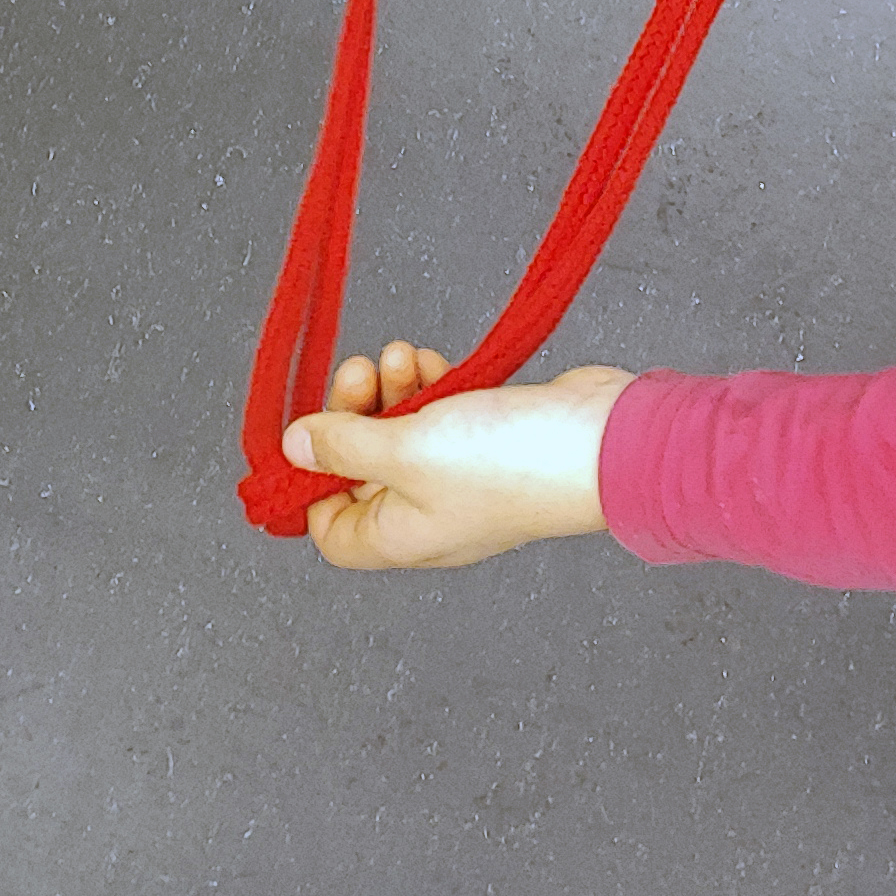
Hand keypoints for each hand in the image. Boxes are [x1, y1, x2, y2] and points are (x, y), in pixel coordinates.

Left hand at [283, 341, 634, 570]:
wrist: (602, 439)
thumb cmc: (510, 461)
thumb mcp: (406, 450)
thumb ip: (344, 446)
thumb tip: (292, 448)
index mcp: (403, 538)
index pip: (334, 534)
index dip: (312, 486)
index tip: (312, 435)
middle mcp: (430, 517)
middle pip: (363, 471)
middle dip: (354, 414)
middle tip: (359, 371)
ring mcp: (462, 479)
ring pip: (401, 435)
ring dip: (391, 389)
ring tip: (400, 356)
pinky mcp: (490, 442)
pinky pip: (439, 416)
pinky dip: (428, 386)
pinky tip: (431, 360)